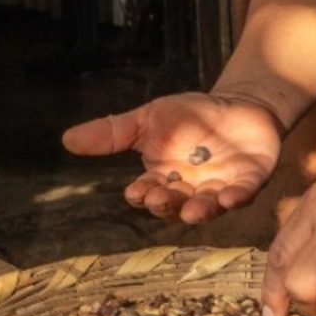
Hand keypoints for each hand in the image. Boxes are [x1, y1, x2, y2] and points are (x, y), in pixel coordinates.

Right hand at [62, 93, 284, 223]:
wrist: (238, 103)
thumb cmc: (190, 115)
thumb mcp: (148, 119)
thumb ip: (113, 133)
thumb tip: (66, 139)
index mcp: (163, 178)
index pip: (147, 192)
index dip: (142, 194)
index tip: (135, 191)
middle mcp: (189, 191)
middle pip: (174, 205)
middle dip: (165, 204)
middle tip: (158, 198)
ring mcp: (220, 189)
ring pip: (206, 208)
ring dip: (198, 211)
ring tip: (191, 211)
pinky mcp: (249, 182)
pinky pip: (242, 196)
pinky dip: (236, 199)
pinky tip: (229, 198)